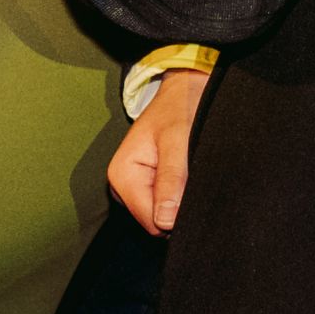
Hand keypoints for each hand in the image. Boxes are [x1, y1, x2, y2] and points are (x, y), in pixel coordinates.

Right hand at [110, 66, 206, 234]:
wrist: (184, 92)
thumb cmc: (179, 110)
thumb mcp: (178, 141)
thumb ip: (171, 180)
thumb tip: (165, 221)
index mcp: (122, 174)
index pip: (151, 221)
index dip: (176, 212)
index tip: (193, 188)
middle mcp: (122, 184)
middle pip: (155, 221)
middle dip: (177, 206)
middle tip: (192, 176)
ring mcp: (134, 187)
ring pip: (161, 215)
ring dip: (179, 200)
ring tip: (188, 171)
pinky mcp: (146, 186)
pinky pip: (164, 205)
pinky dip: (179, 196)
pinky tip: (185, 175)